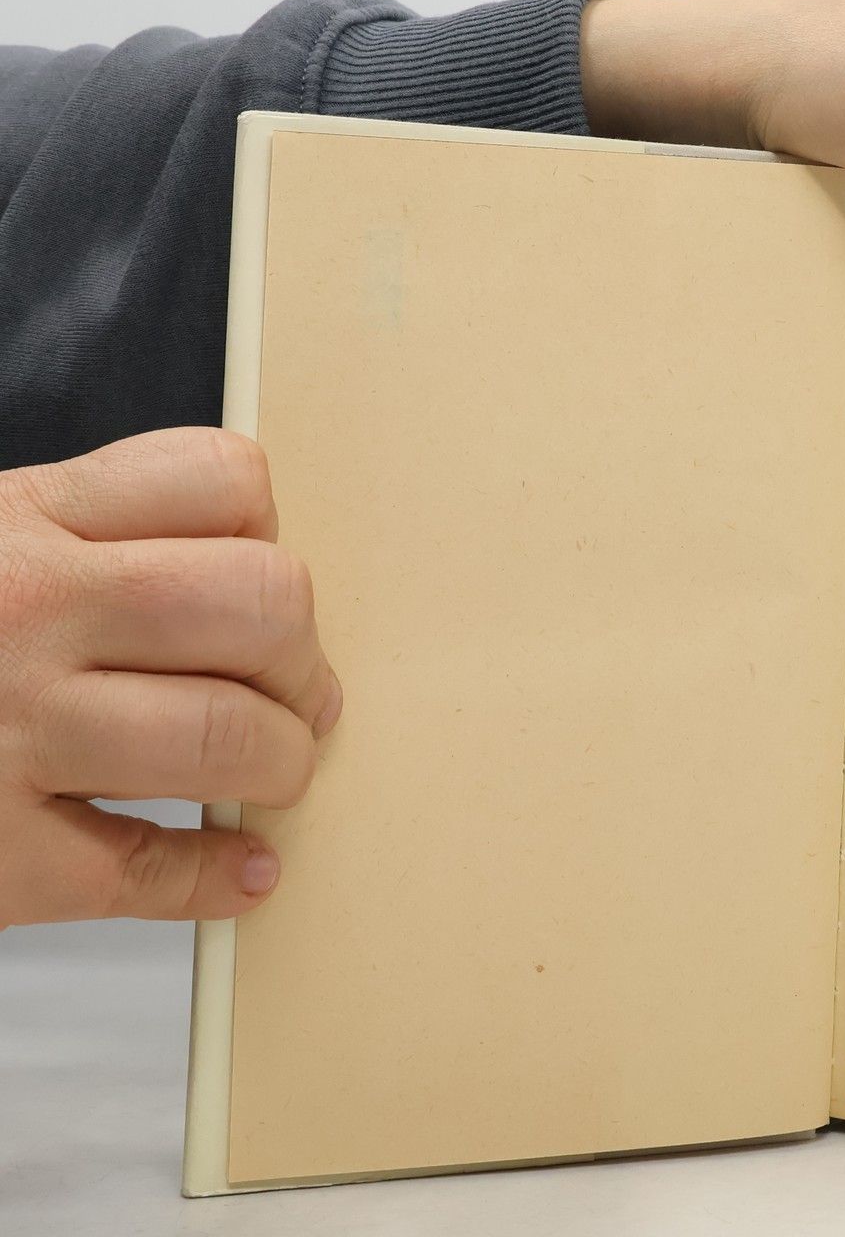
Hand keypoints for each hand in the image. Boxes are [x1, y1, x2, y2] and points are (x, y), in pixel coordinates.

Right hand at [0, 429, 340, 927]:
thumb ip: (88, 538)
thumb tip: (248, 571)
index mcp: (25, 521)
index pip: (224, 479)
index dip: (271, 531)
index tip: (262, 583)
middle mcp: (27, 613)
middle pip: (261, 603)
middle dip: (301, 655)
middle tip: (296, 691)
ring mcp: (7, 734)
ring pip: (227, 735)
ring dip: (280, 761)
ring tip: (267, 769)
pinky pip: (144, 871)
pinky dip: (213, 880)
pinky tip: (237, 870)